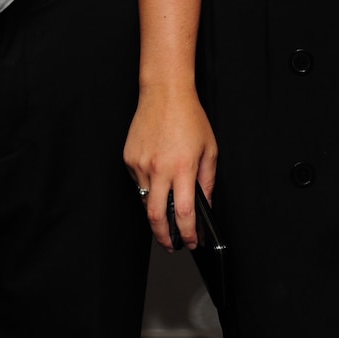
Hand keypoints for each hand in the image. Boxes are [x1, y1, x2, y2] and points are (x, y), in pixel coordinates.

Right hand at [123, 84, 217, 250]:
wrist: (164, 93)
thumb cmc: (189, 118)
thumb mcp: (209, 150)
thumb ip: (207, 181)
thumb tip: (206, 205)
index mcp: (183, 168)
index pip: (184, 213)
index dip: (187, 233)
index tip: (190, 242)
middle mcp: (159, 169)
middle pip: (155, 217)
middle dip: (163, 237)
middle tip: (171, 244)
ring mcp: (141, 164)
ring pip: (145, 200)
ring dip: (156, 209)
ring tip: (167, 207)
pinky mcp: (129, 159)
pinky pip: (138, 182)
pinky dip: (148, 186)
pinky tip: (157, 174)